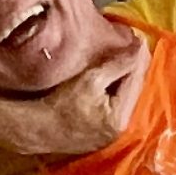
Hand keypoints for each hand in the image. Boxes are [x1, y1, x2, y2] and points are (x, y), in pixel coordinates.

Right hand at [0, 25, 149, 157]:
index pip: (136, 80)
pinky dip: (118, 92)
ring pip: (128, 99)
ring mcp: (113, 135)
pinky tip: (114, 80)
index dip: (137, 58)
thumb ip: (118, 64)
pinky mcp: (104, 135)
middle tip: (133, 47)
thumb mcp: (90, 79)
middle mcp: (121, 129)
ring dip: (127, 80)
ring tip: (124, 60)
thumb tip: (140, 47)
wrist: (35, 129)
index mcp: (119, 117)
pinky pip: (118, 107)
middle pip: (135, 90)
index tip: (138, 39)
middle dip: (135, 69)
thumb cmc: (59, 102)